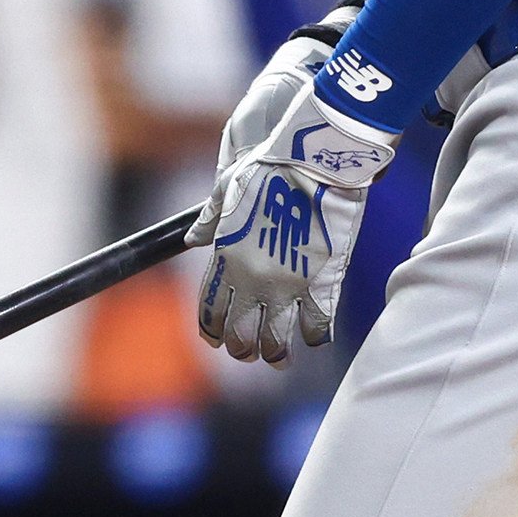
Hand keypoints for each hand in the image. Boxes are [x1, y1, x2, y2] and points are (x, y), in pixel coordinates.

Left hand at [191, 67, 393, 363]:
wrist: (315, 159)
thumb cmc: (269, 166)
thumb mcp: (229, 189)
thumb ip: (211, 220)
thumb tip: (193, 239)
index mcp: (226, 257)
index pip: (211, 310)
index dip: (212, 330)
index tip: (216, 339)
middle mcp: (253, 279)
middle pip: (240, 335)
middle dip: (241, 349)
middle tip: (249, 352)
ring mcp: (289, 285)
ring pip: (276, 342)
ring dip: (274, 355)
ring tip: (278, 357)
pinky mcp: (324, 283)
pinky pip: (318, 327)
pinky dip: (315, 337)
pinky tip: (314, 337)